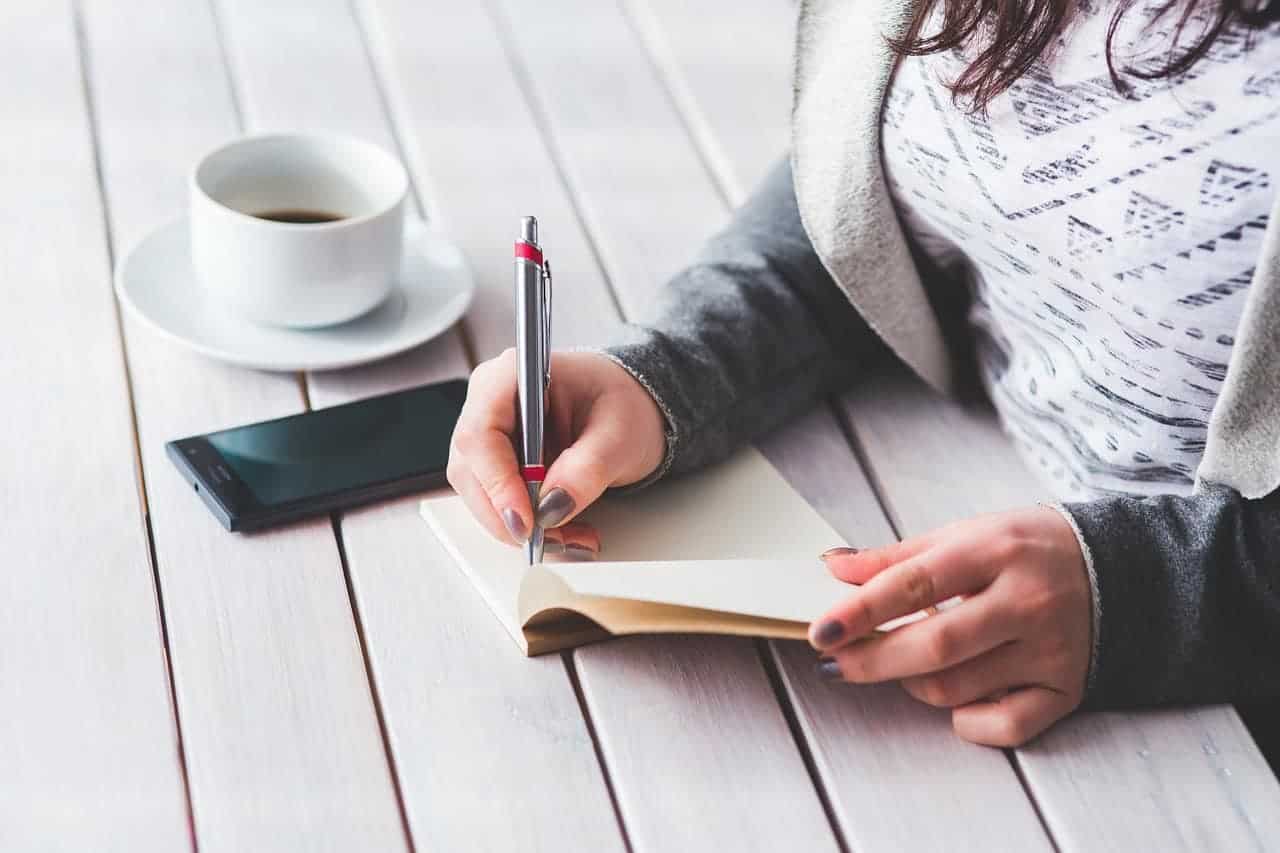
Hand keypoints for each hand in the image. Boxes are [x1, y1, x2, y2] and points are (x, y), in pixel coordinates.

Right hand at [447, 349, 666, 546]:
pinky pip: (497, 503)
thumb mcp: (619, 435)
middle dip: (510, 514)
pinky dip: (529, 525)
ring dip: (521, 526)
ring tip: (572, 538)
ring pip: (480, 494)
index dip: (497, 481)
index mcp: (513, 375)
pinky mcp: (498, 464)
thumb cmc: (623, 404)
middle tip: (554, 539)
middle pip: (472, 470)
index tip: (525, 519)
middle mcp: (490, 402)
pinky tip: (564, 531)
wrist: (630, 411)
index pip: (481, 433)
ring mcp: (490, 435)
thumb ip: (587, 468)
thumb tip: (553, 505)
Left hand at [809, 507, 1090, 746]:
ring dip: (912, 683)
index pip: (914, 584)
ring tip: (903, 663)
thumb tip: (834, 568)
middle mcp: (1026, 601)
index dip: (861, 611)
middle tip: (835, 663)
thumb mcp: (965, 533)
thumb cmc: (1028, 548)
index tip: (822, 631)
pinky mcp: (1067, 689)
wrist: (1122, 568)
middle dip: (872, 661)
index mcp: (995, 551)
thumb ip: (897, 556)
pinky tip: (955, 699)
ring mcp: (1050, 649)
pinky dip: (967, 721)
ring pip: (957, 688)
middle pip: (934, 646)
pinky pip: (1005, 726)